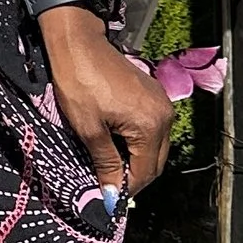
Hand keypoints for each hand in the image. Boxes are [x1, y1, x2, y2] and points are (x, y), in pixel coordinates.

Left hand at [41, 13, 174, 201]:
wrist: (77, 41)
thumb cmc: (79, 82)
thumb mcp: (89, 129)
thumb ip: (105, 163)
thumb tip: (112, 195)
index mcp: (152, 125)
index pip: (145, 172)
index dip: (126, 190)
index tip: (108, 201)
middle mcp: (165, 116)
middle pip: (154, 161)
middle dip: (133, 177)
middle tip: (107, 186)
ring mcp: (161, 104)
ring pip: (153, 146)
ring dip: (135, 160)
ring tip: (108, 166)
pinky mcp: (152, 95)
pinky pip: (150, 129)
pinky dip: (136, 142)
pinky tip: (115, 144)